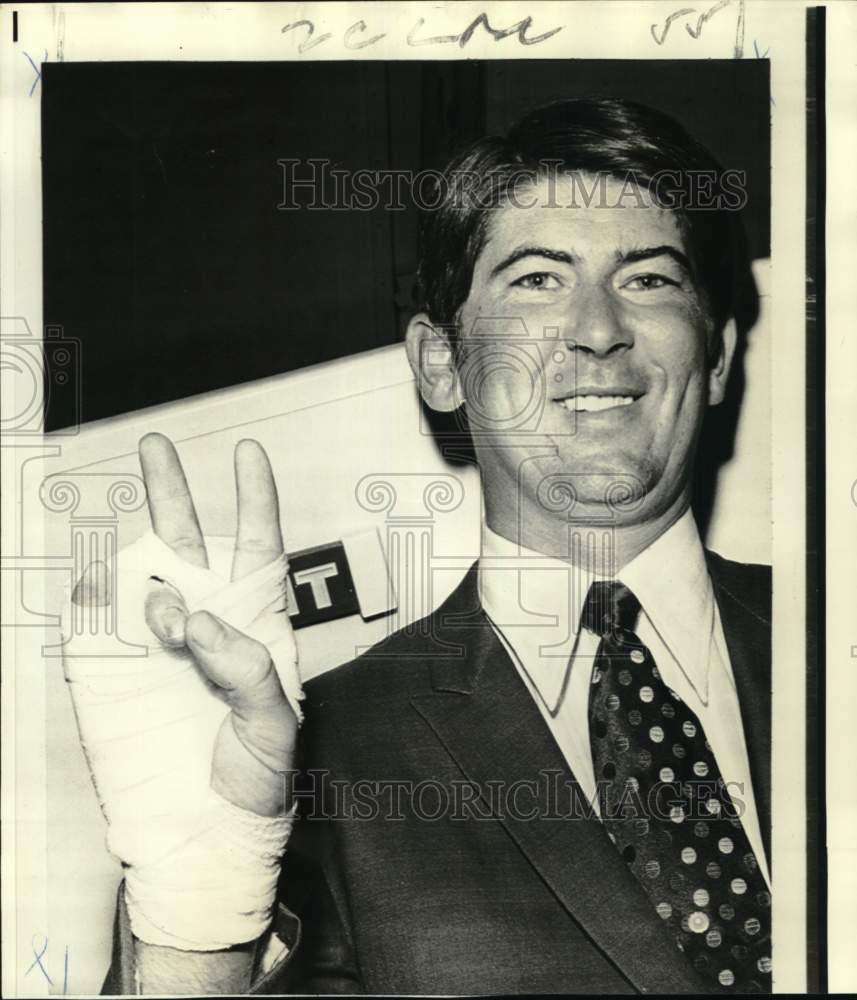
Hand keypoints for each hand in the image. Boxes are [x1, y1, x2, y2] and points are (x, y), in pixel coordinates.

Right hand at [73, 433, 296, 816]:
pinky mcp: (110, 671)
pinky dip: (95, 603)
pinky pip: (95, 622)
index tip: (248, 452)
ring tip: (160, 606)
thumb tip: (196, 618)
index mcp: (252, 624)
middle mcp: (203, 620)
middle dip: (170, 489)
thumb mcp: (275, 724)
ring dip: (144, 569)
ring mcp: (153, 644)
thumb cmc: (253, 778)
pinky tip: (108, 604)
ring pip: (139, 575)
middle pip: (187, 539)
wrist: (200, 834)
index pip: (256, 548)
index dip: (254, 498)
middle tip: (156, 444)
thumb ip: (246, 666)